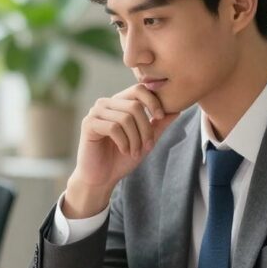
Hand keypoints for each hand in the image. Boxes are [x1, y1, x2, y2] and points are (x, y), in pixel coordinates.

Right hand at [65, 85, 178, 216]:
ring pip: (125, 118)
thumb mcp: (145, 140)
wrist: (101, 178)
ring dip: (135, 139)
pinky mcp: (88, 124)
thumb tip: (178, 109)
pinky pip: (113, 128)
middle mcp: (105, 103)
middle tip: (147, 147)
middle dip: (146, 128)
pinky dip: (124, 142)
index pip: (138, 89)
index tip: (161, 117)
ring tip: (135, 152)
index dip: (153, 101)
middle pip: (135, 105)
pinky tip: (124, 151)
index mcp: (118, 103)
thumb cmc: (121, 158)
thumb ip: (159, 124)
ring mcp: (95, 112)